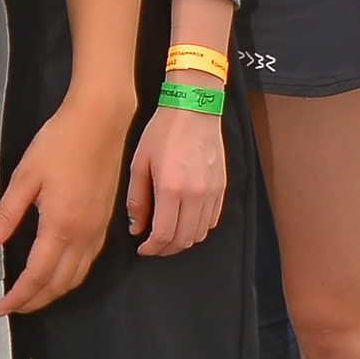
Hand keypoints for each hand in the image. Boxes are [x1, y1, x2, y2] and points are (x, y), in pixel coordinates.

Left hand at [0, 85, 133, 313]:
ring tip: (32, 296)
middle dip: (36, 301)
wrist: (101, 120)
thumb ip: (6, 215)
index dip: (19, 297)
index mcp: (61, 226)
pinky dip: (71, 276)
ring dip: (54, 292)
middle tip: (13, 307)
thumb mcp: (25, 177)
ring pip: (77, 276)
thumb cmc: (59, 143)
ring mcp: (99, 230)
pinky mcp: (106, 221)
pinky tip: (57, 272)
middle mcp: (84, 235)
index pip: (38, 276)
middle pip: (60, 283)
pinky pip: (88, 262)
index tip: (1, 308)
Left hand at [124, 104, 227, 256]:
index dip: (152, 248)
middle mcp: (196, 195)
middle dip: (167, 249)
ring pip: (200, 233)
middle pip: (184, 240)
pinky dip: (198, 228)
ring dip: (183, 240)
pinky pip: (212, 220)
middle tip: (153, 246)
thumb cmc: (162, 132)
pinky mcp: (223, 188)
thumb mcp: (139, 163)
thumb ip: (137, 199)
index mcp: (171, 189)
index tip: (143, 248)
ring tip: (168, 234)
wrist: (194, 109)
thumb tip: (137, 228)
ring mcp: (213, 192)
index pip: (164, 235)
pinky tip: (185, 220)